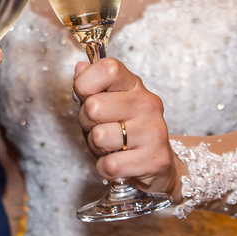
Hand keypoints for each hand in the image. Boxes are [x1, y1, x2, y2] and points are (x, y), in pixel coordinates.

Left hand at [73, 58, 179, 194]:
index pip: (107, 68)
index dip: (85, 84)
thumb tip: (79, 67)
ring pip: (99, 137)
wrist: (157, 163)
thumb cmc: (124, 129)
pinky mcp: (155, 159)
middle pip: (93, 106)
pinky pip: (110, 164)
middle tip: (99, 127)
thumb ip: (90, 87)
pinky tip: (117, 161)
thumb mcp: (106, 103)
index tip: (87, 97)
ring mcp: (154, 130)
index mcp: (134, 84)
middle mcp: (147, 103)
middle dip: (86, 122)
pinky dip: (104, 167)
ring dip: (96, 147)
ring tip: (110, 145)